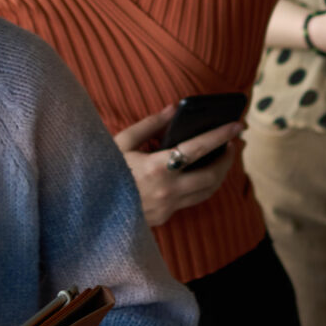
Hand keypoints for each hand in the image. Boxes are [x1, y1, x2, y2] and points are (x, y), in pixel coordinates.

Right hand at [112, 106, 245, 229]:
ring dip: (220, 173)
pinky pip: (192, 200)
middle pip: (211, 176)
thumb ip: (150, 124)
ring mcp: (167, 207)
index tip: (237, 126)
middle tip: (233, 143)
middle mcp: (166, 190)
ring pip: (206, 192)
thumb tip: (174, 109)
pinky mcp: (165, 216)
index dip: (220, 136)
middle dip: (227, 158)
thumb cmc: (103, 169)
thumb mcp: (121, 142)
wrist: (88, 208)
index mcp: (155, 168)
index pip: (197, 149)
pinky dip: (203, 185)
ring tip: (222, 156)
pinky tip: (203, 173)